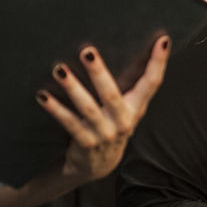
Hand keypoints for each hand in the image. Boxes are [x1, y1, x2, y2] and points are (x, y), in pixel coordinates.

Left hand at [37, 38, 168, 182]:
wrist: (98, 166)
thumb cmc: (112, 125)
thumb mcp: (128, 109)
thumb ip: (132, 86)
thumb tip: (132, 47)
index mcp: (136, 108)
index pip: (152, 84)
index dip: (158, 63)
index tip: (163, 41)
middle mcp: (123, 121)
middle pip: (111, 94)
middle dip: (98, 72)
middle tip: (87, 51)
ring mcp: (104, 134)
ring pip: (87, 108)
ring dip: (72, 88)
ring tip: (59, 70)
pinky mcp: (86, 143)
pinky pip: (69, 123)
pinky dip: (56, 109)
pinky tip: (43, 96)